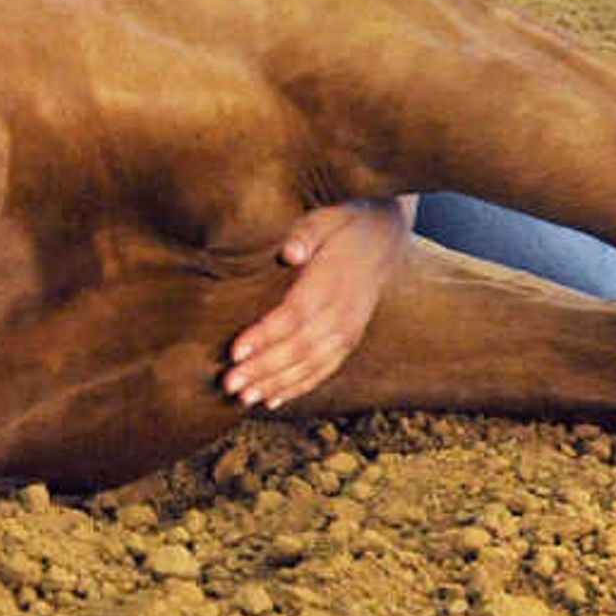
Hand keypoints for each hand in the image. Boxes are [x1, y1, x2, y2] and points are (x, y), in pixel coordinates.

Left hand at [223, 200, 403, 408]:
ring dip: (277, 384)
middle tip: (230, 385)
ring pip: (312, 365)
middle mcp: (344, 310)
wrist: (385, 232)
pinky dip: (299, 386)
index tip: (235, 352)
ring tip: (245, 399)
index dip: (265, 336)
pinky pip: (325, 369)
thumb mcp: (324, 217)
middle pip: (300, 347)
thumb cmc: (342, 221)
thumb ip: (305, 233)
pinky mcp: (350, 338)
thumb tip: (288, 252)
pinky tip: (273, 399)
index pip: (295, 314)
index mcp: (332, 280)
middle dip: (264, 369)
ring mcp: (349, 328)